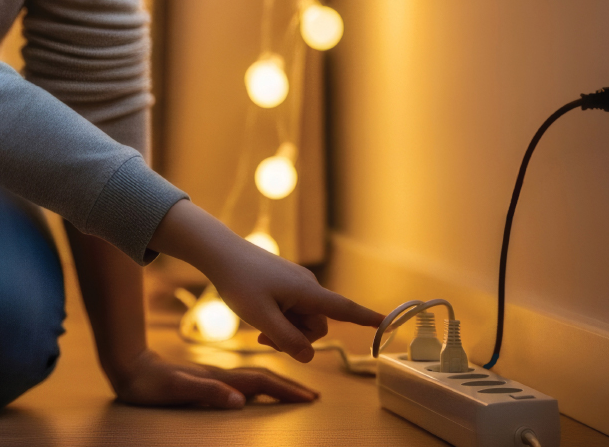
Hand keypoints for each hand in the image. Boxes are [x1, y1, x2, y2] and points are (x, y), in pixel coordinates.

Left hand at [108, 349, 316, 408]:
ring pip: (253, 378)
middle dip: (289, 386)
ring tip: (296, 392)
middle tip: (313, 396)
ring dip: (277, 384)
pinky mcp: (206, 379)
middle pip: (262, 377)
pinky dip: (258, 385)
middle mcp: (220, 374)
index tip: (309, 398)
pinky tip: (261, 390)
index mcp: (218, 377)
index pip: (260, 382)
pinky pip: (240, 381)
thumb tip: (239, 400)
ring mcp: (214, 375)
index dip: (285, 390)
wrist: (128, 367)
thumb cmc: (149, 385)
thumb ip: (206, 392)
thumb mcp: (176, 390)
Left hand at [147, 201, 381, 362]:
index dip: (368, 319)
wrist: (219, 252)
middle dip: (296, 339)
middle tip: (264, 339)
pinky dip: (280, 320)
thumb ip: (286, 340)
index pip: (345, 309)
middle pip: (317, 326)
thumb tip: (310, 358)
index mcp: (308, 292)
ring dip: (285, 331)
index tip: (389, 323)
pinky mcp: (285, 284)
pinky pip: (292, 310)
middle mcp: (308, 286)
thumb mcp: (260, 317)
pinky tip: (259, 319)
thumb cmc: (239, 281)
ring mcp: (296, 284)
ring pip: (302, 320)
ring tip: (258, 329)